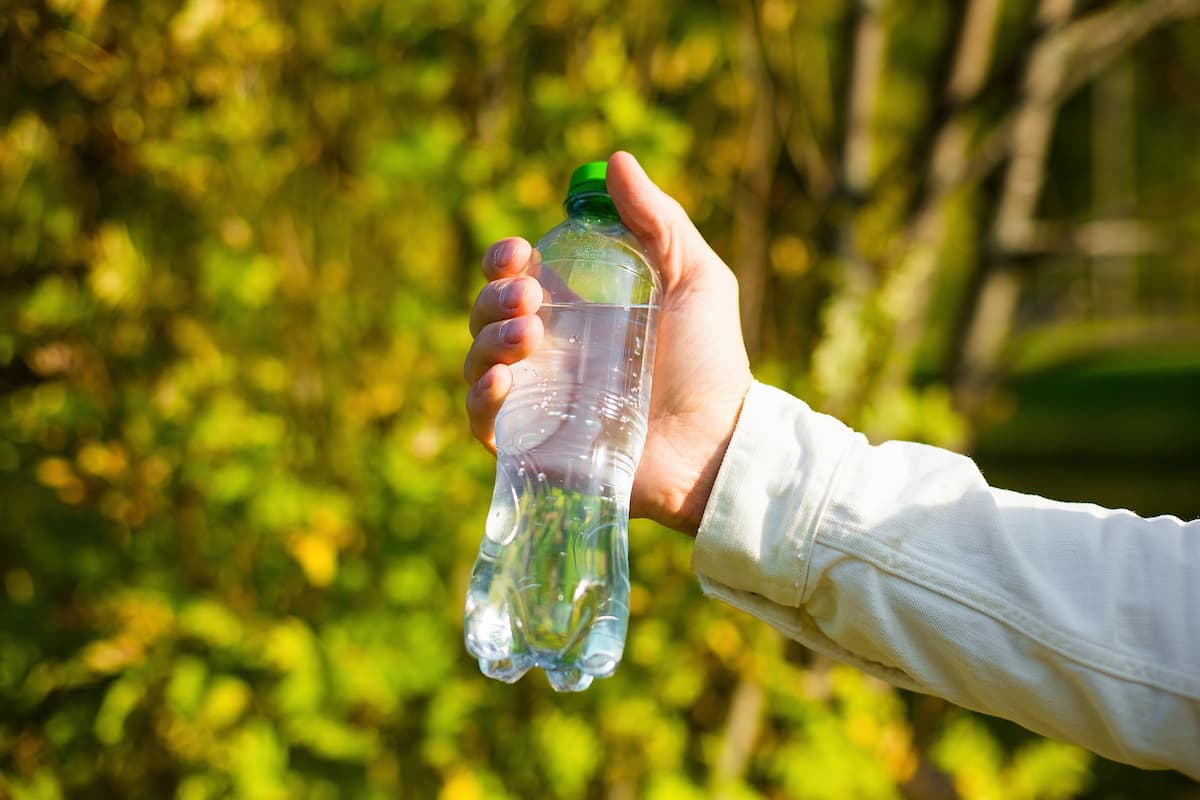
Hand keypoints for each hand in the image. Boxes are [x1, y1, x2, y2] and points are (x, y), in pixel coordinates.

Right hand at [464, 152, 752, 534]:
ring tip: (529, 336)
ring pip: (476, 361)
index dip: (502, 260)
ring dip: (487, 339)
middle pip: (486, 313)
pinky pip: (481, 421)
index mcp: (575, 309)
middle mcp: (548, 352)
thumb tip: (615, 161)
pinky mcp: (533, 446)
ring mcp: (537, 399)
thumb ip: (660, 220)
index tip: (518, 252)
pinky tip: (501, 381)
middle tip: (529, 298)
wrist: (719, 441)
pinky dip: (478, 398)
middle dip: (494, 296)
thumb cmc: (711, 362)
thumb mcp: (695, 278)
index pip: (513, 276)